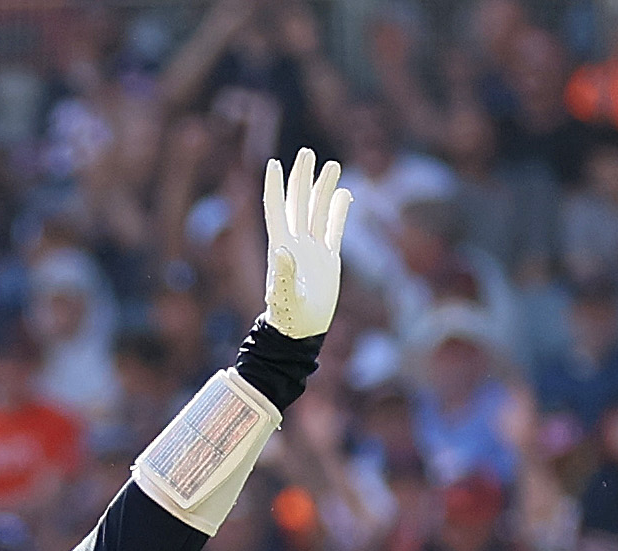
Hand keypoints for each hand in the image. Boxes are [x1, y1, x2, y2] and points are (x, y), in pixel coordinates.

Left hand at [260, 144, 349, 341]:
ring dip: (324, 188)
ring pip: (319, 210)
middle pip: (299, 202)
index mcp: (281, 247)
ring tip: (332, 165)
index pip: (276, 209)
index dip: (274, 186)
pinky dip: (339, 211)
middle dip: (303, 177)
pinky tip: (344, 194)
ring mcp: (313, 249)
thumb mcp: (284, 298)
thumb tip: (283, 251)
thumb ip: (284, 275)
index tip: (273, 163)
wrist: (302, 331)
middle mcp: (296, 242)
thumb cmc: (287, 318)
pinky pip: (334, 228)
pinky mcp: (328, 258)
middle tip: (308, 152)